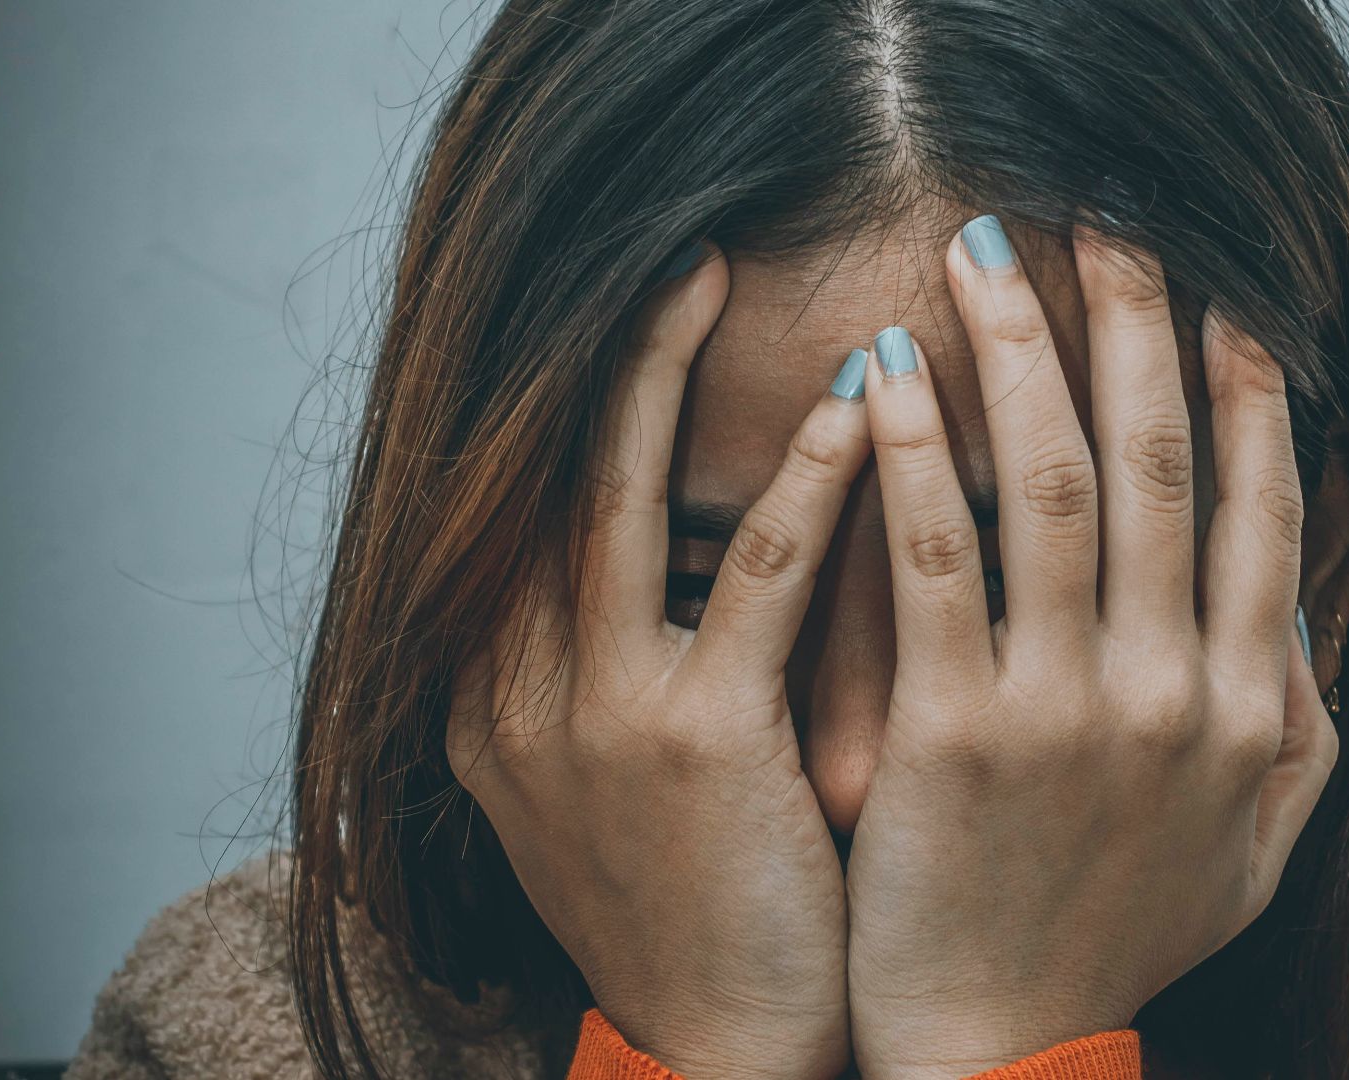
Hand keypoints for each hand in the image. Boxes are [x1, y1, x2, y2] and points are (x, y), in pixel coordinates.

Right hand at [445, 245, 867, 1079]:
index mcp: (493, 697)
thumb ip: (612, 667)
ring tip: (716, 276)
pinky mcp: (691, 742)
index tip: (634, 317)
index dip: (573, 404)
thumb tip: (686, 549)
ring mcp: (592, 713)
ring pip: (620, 500)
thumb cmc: (692, 906)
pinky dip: (803, 484)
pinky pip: (751, 579)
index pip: (522, 512)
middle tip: (672, 255)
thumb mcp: (610, 784)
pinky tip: (855, 409)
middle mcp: (514, 690)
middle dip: (604, 358)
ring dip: (665, 376)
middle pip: (546, 478)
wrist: (709, 1050)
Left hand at [843, 218, 1339, 1077]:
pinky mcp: (958, 733)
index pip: (1259, 508)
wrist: (1009, 1054)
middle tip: (1105, 225)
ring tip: (984, 258)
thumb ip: (1298, 719)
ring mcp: (1069, 709)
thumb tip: (1299, 595)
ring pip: (1053, 485)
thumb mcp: (1253, 846)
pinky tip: (885, 376)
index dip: (1243, 389)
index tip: (1219, 297)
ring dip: (1022, 354)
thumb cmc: (1119, 937)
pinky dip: (912, 457)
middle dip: (1134, 325)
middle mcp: (1176, 691)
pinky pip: (936, 561)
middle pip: (1159, 463)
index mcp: (1251, 706)